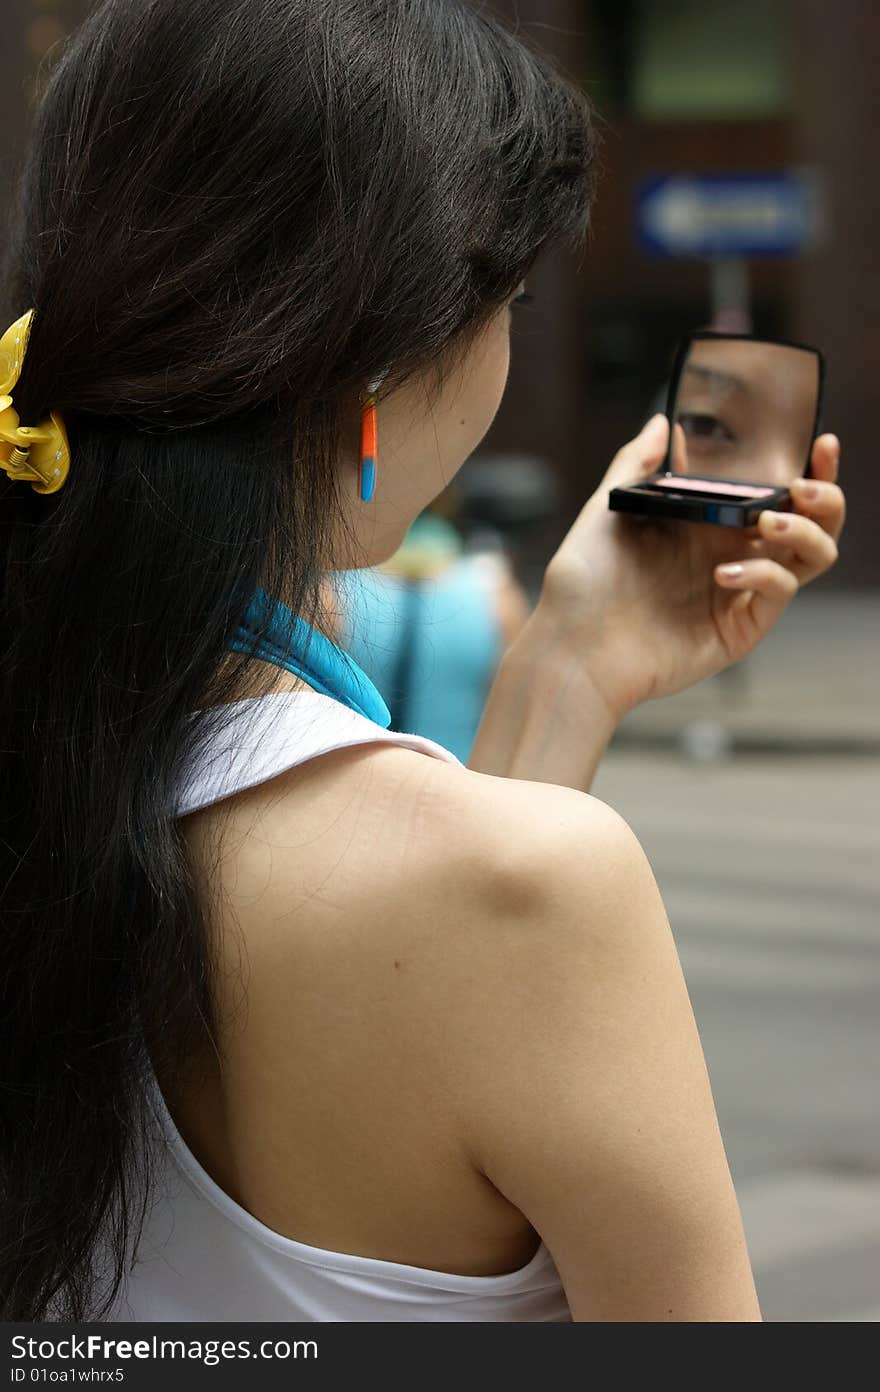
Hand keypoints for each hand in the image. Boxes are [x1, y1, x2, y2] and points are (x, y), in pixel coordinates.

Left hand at [538, 415, 844, 719]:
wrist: (572, 648)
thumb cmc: (582, 587)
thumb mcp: (604, 512)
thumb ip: (635, 465)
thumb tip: (661, 422)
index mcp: (708, 525)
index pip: (774, 493)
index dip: (810, 470)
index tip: (821, 445)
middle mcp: (731, 555)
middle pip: (810, 524)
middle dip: (826, 498)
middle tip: (805, 487)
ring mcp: (739, 594)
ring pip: (811, 558)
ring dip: (806, 532)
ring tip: (772, 524)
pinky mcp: (739, 630)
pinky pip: (778, 593)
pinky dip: (763, 574)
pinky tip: (723, 573)